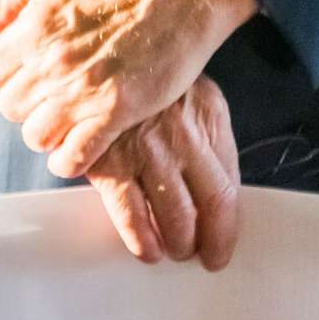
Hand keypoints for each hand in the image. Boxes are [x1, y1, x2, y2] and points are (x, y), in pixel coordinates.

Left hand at [0, 0, 256, 178]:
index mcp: (33, 28)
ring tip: (64, 120)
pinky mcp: (116, 112)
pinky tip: (75, 151)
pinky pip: (72, 156)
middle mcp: (52, 61)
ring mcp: (83, 90)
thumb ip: (1, 11)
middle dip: (25, 104)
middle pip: (8, 107)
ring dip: (46, 132)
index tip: (24, 76)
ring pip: (34, 136)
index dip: (4, 77)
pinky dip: (68, 161)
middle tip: (49, 96)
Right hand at [84, 77, 241, 266]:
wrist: (88, 64)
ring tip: (173, 251)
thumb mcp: (187, 96)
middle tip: (201, 255)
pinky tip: (146, 251)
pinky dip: (142, 242)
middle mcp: (184, 135)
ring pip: (176, 217)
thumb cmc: (139, 86)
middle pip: (213, 204)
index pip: (231, 181)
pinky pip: (133, 217)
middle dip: (210, 241)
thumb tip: (210, 191)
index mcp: (209, 115)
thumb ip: (205, 137)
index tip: (223, 242)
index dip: (229, 223)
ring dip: (178, 244)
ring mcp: (147, 151)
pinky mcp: (110, 165)